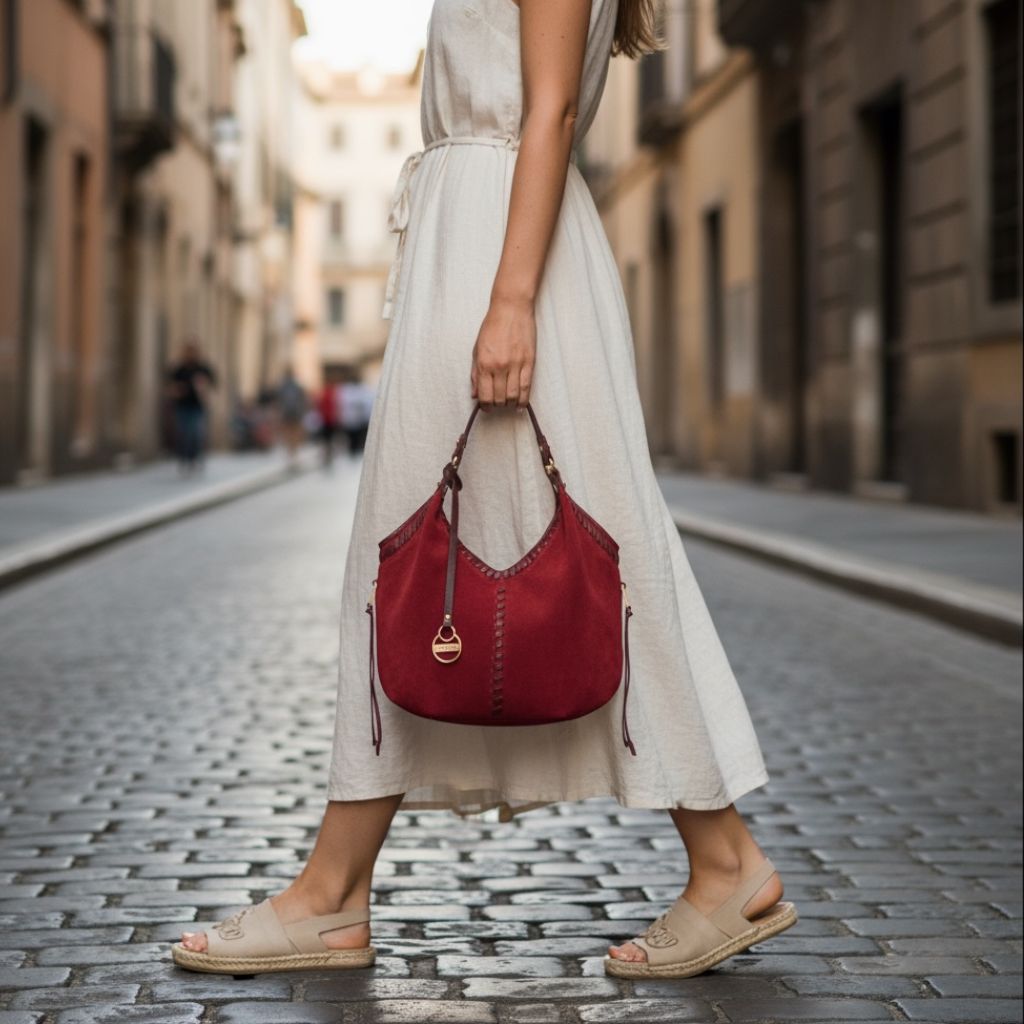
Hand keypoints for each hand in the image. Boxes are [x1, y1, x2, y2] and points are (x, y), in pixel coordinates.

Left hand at [471, 295, 535, 409]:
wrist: (511, 308)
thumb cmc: (492, 327)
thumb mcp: (477, 349)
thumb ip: (475, 374)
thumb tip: (475, 395)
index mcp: (484, 364)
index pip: (485, 396)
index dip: (485, 406)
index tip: (486, 407)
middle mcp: (499, 367)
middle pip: (499, 399)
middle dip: (497, 405)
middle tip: (497, 403)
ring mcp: (515, 365)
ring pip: (514, 396)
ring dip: (510, 404)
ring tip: (509, 402)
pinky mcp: (529, 362)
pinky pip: (527, 387)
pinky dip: (524, 400)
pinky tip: (521, 404)